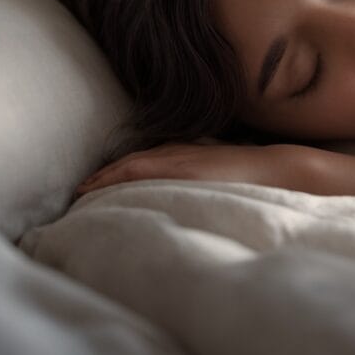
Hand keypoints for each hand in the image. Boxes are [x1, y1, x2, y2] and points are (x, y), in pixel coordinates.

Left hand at [76, 141, 315, 195]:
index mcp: (186, 157)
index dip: (117, 174)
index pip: (142, 164)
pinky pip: (143, 168)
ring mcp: (179, 158)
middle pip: (131, 163)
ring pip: (132, 164)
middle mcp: (177, 153)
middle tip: (79, 191)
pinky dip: (120, 174)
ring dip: (106, 177)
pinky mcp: (183, 166)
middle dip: (104, 176)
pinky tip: (103, 184)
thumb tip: (191, 201)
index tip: (96, 187)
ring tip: (83, 191)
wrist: (276, 169)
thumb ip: (202, 184)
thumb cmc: (252, 179)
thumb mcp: (219, 180)